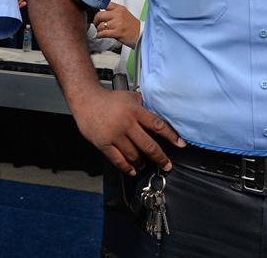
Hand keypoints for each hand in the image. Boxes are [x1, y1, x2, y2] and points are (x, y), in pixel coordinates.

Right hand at [70, 88, 184, 175]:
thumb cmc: (108, 98)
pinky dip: (126, 167)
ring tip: (145, 165)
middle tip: (166, 165)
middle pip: (148, 145)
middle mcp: (126, 123)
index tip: (180, 144)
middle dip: (160, 158)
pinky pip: (118, 160)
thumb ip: (143, 105)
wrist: (86, 99)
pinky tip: (132, 170)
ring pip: (134, 155)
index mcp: (135, 111)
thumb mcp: (129, 96)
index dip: (171, 136)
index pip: (158, 125)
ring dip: (142, 163)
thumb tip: (157, 110)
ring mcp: (115, 135)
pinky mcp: (103, 144)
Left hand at [94, 3, 140, 47]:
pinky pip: (103, 33)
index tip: (97, 14)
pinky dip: (99, 35)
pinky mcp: (117, 32)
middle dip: (96, 20)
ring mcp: (118, 24)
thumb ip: (113, 11)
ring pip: (100, 25)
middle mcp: (118, 14)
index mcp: (119, 8)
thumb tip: (101, 13)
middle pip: (99, 15)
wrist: (141, 34)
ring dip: (98, 29)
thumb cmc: (132, 25)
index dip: (98, 9)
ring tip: (101, 31)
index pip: (105, 4)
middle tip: (97, 24)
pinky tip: (100, 35)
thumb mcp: (124, 14)